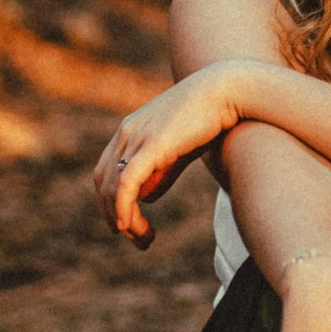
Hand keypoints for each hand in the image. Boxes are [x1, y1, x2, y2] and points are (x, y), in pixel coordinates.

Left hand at [93, 63, 243, 246]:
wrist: (227, 91)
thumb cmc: (208, 119)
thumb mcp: (179, 150)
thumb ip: (161, 172)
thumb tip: (145, 198)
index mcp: (129, 131)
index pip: (105, 173)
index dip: (110, 202)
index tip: (126, 225)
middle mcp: (126, 133)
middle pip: (103, 182)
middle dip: (113, 215)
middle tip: (138, 239)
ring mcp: (137, 137)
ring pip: (114, 186)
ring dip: (123, 219)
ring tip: (143, 240)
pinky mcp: (153, 144)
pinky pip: (127, 181)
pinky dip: (122, 205)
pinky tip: (127, 225)